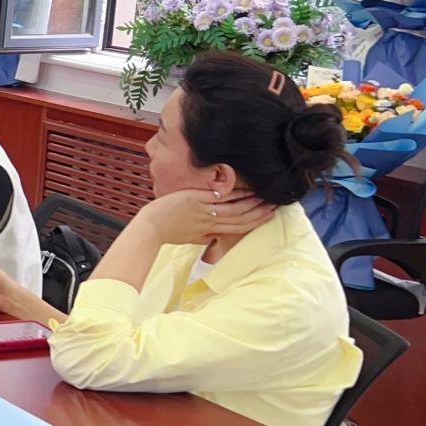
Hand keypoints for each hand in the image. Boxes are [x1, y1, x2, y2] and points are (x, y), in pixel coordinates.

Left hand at [133, 188, 273, 246]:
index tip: (268, 214)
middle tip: (275, 204)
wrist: (150, 228)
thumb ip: (204, 235)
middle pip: (241, 218)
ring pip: (235, 208)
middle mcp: (211, 222)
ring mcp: (205, 211)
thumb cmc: (167, 231)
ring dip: (252, 201)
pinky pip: (221, 197)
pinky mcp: (197, 200)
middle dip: (259, 212)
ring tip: (266, 195)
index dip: (255, 221)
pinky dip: (235, 193)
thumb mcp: (190, 237)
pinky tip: (247, 187)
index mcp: (210, 231)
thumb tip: (214, 235)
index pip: (238, 227)